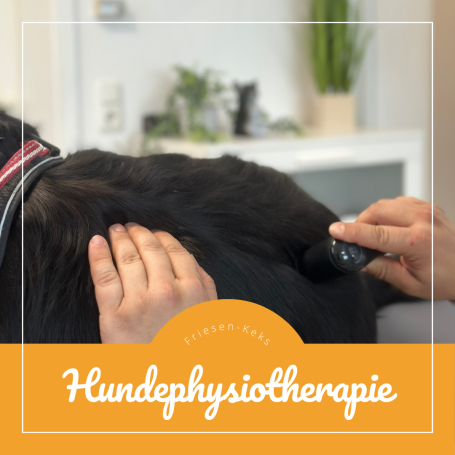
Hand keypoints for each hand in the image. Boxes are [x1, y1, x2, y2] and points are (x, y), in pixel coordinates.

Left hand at [88, 223, 216, 342]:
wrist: (169, 386)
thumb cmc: (191, 351)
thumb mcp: (209, 316)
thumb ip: (205, 286)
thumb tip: (191, 261)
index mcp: (192, 289)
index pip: (174, 251)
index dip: (161, 237)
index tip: (154, 231)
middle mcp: (166, 290)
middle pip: (150, 251)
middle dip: (139, 233)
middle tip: (130, 226)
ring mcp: (139, 302)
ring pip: (127, 259)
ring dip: (120, 239)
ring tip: (115, 230)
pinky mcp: (114, 316)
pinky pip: (104, 277)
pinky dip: (98, 256)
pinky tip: (96, 243)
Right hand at [329, 197, 454, 299]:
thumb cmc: (444, 279)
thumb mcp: (409, 282)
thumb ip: (380, 269)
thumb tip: (356, 261)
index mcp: (419, 242)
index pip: (376, 234)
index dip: (352, 232)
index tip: (336, 230)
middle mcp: (423, 221)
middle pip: (377, 211)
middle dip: (361, 223)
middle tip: (357, 239)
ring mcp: (427, 210)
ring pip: (385, 203)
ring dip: (373, 217)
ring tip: (375, 235)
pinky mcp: (428, 206)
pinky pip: (398, 202)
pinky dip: (387, 212)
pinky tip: (389, 226)